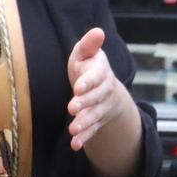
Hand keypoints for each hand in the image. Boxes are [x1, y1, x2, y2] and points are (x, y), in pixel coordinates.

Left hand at [66, 27, 134, 151]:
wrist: (102, 87)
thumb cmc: (87, 67)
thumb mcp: (85, 54)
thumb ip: (88, 46)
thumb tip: (97, 31)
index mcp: (100, 72)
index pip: (96, 77)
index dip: (88, 82)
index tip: (78, 87)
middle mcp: (104, 90)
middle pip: (96, 98)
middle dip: (85, 104)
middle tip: (72, 108)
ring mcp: (102, 107)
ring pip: (95, 116)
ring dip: (85, 123)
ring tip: (73, 130)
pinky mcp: (98, 121)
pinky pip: (92, 130)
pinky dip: (84, 138)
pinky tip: (75, 145)